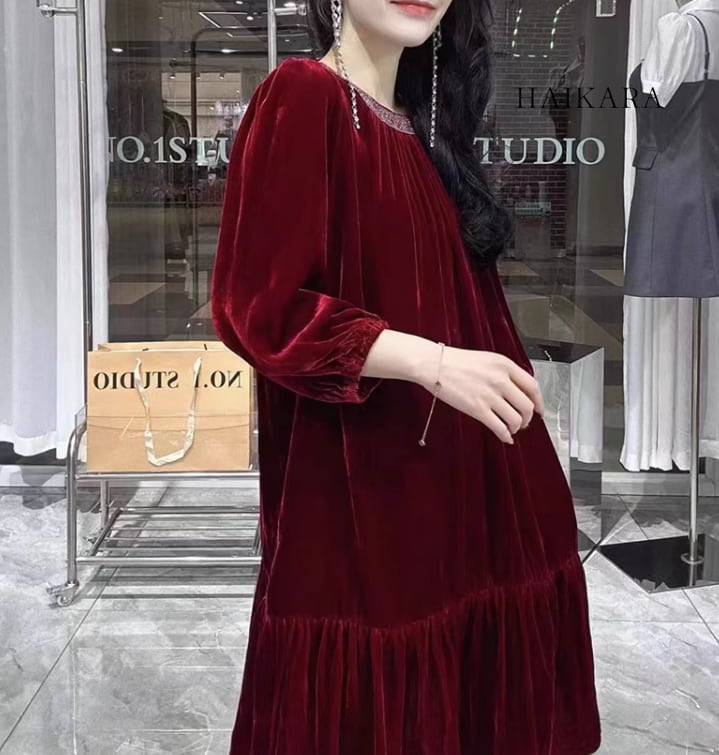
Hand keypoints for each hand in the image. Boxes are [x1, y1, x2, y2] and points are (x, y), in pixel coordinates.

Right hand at [416, 345, 543, 444]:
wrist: (435, 365)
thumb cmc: (456, 361)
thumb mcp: (487, 359)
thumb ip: (504, 372)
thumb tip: (518, 391)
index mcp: (505, 365)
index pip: (533, 386)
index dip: (539, 402)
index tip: (539, 409)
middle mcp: (501, 380)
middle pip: (527, 406)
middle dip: (528, 418)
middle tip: (524, 422)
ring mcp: (490, 395)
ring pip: (516, 419)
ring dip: (516, 427)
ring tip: (511, 428)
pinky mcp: (478, 409)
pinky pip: (499, 427)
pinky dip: (505, 436)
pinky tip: (504, 437)